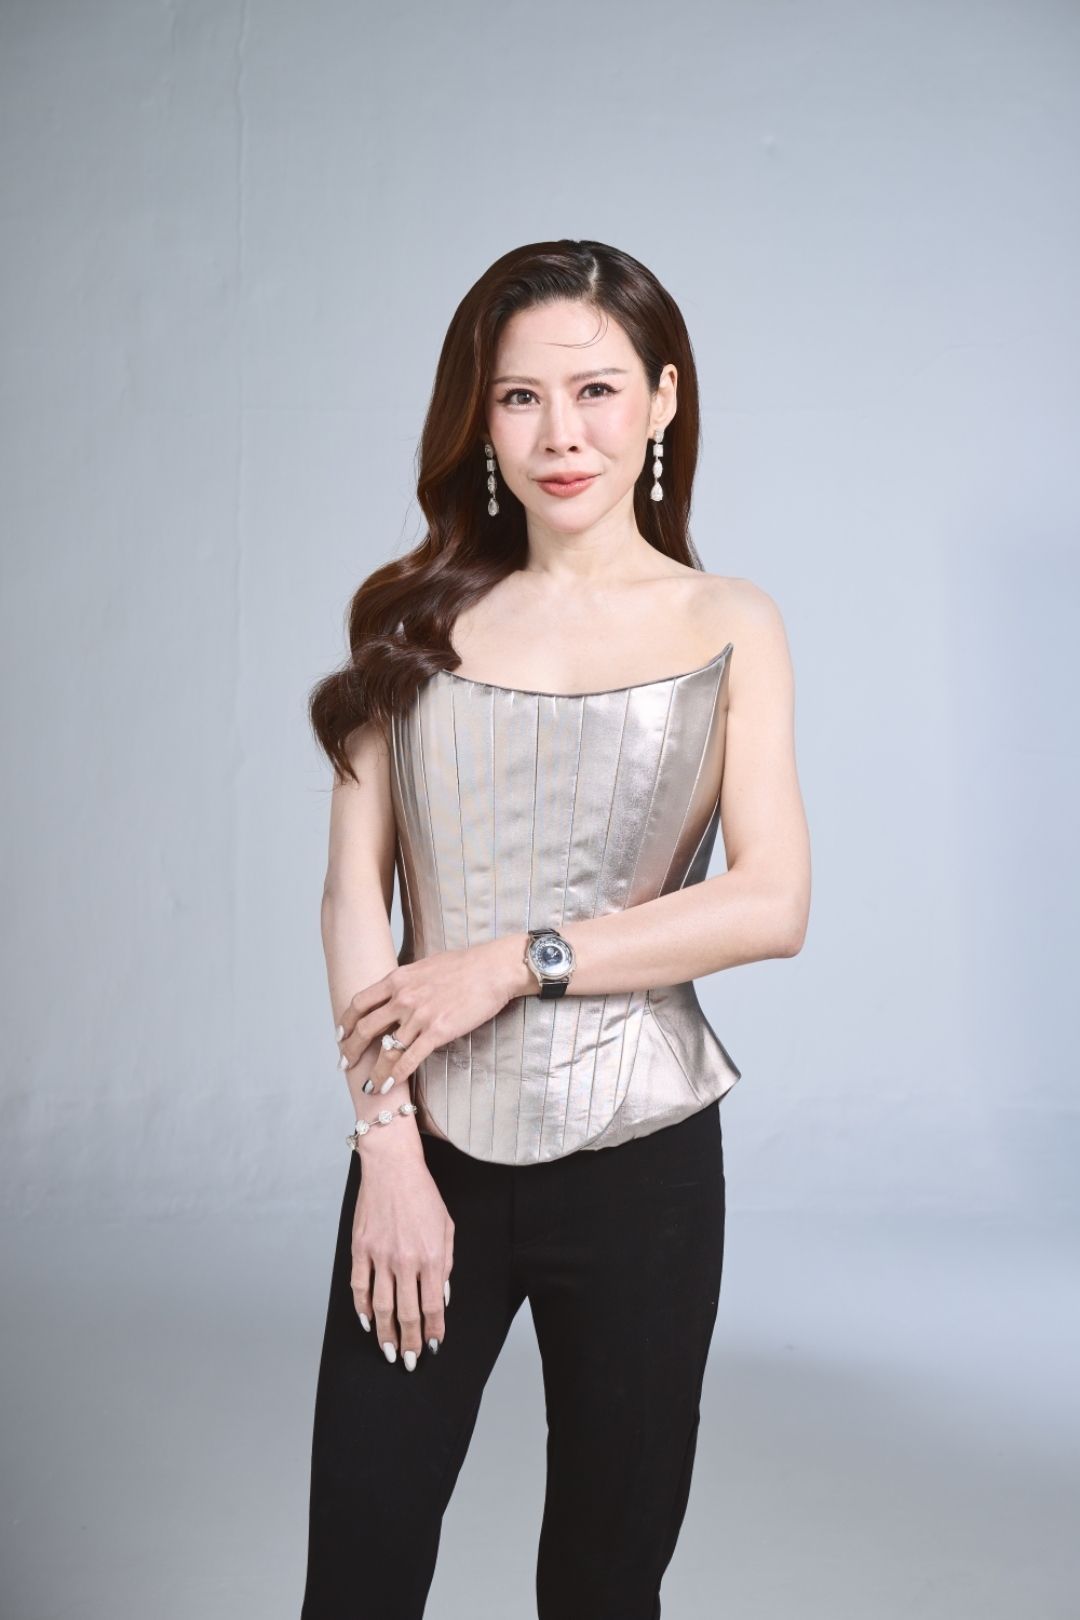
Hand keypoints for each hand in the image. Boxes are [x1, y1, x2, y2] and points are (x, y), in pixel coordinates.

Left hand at [336, 935, 528, 1098]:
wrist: (492, 969)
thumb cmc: (465, 965)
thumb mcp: (425, 965)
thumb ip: (406, 981)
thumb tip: (396, 993)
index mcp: (398, 979)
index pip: (360, 1002)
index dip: (346, 1022)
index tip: (341, 1034)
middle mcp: (403, 998)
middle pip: (366, 1028)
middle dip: (351, 1050)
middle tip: (344, 1064)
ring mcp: (419, 1016)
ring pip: (386, 1050)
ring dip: (374, 1072)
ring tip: (368, 1085)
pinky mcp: (437, 1032)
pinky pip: (410, 1059)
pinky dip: (396, 1076)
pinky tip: (388, 1086)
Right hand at [351, 1149, 453, 1370]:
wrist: (393, 1167)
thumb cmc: (423, 1195)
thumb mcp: (446, 1227)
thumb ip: (445, 1264)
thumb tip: (440, 1298)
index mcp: (431, 1257)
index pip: (432, 1307)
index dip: (432, 1332)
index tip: (432, 1347)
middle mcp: (405, 1261)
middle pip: (407, 1314)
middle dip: (409, 1343)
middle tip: (408, 1362)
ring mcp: (380, 1256)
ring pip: (381, 1307)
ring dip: (385, 1334)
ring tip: (389, 1352)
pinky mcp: (360, 1249)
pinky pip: (358, 1288)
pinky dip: (361, 1309)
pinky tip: (367, 1323)